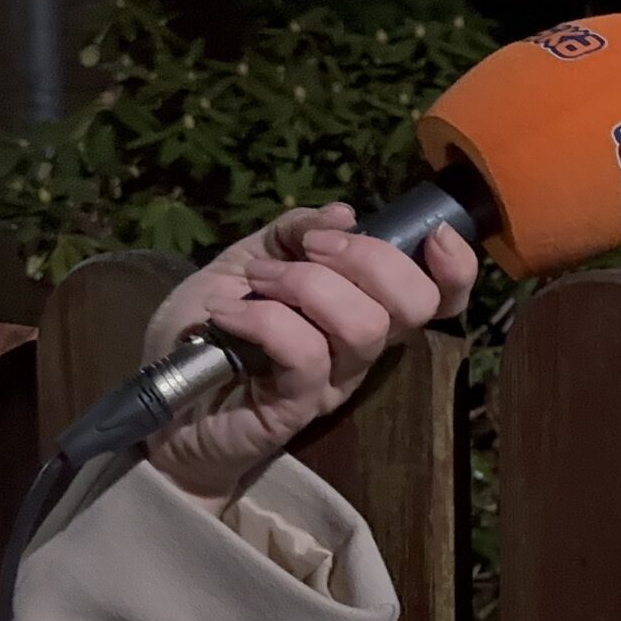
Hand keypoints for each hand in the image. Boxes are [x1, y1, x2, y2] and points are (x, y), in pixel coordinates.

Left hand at [141, 203, 477, 510]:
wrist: (164, 401)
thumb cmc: (211, 329)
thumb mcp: (245, 259)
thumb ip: (292, 231)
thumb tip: (346, 213)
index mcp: (366, 307)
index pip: (442, 297)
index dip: (456, 268)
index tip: (434, 236)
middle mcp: (364, 348)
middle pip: (414, 304)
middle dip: (367, 258)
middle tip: (310, 248)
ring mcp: (335, 381)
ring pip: (364, 326)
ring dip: (306, 285)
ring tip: (255, 283)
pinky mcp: (298, 406)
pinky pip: (304, 352)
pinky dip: (263, 318)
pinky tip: (226, 314)